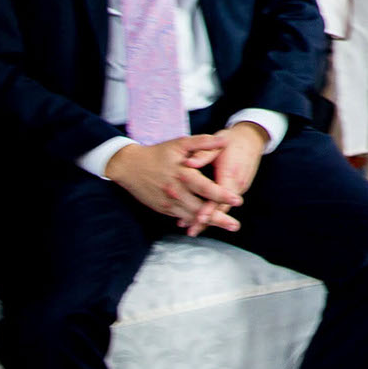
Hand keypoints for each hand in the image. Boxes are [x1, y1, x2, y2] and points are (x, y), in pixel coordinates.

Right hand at [105, 135, 240, 230]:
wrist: (129, 166)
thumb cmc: (158, 153)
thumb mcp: (180, 144)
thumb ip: (202, 143)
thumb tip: (224, 141)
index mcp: (183, 174)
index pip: (206, 188)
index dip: (222, 195)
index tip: (238, 200)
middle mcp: (176, 191)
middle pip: (200, 208)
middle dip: (219, 217)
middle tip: (236, 226)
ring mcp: (168, 202)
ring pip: (191, 216)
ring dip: (208, 222)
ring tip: (227, 227)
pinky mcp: (162, 208)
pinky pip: (180, 217)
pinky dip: (193, 222)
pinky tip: (206, 225)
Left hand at [190, 122, 269, 231]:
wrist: (251, 139)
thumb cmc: (231, 140)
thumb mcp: (217, 142)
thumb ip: (202, 153)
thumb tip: (188, 163)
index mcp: (231, 173)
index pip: (220, 195)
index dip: (209, 208)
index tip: (199, 218)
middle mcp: (238, 183)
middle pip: (222, 207)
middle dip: (208, 220)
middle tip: (192, 231)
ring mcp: (240, 187)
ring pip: (224, 207)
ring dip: (210, 217)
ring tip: (192, 228)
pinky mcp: (238, 188)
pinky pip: (226, 202)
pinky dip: (214, 210)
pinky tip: (201, 216)